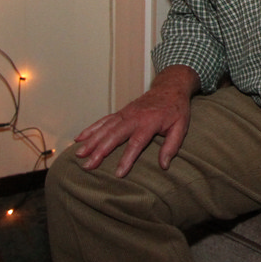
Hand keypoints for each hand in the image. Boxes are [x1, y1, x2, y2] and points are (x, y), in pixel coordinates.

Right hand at [72, 65, 197, 177]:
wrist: (170, 87)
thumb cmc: (176, 109)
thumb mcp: (181, 126)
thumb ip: (172, 145)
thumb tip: (164, 165)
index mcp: (149, 122)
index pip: (136, 142)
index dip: (127, 158)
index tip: (118, 174)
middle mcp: (134, 117)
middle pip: (114, 135)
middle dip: (100, 151)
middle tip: (88, 166)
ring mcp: (125, 113)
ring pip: (105, 128)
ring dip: (91, 141)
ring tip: (79, 155)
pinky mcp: (120, 112)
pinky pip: (103, 121)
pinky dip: (90, 129)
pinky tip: (79, 138)